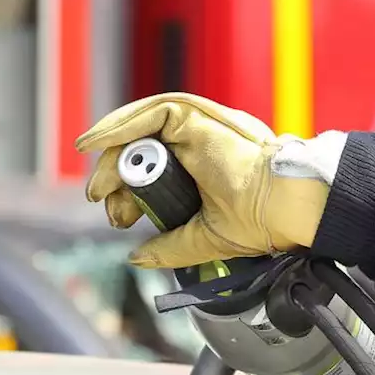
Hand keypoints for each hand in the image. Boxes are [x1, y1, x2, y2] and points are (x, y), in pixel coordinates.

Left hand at [76, 93, 335, 268]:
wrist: (281, 207)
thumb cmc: (260, 221)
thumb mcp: (204, 239)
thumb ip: (170, 247)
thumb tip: (137, 258)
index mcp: (204, 167)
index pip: (153, 172)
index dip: (129, 195)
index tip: (120, 221)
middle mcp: (198, 142)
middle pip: (139, 152)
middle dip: (116, 181)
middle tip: (109, 211)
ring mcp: (195, 127)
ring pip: (137, 133)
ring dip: (112, 160)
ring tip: (98, 189)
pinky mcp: (192, 116)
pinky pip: (145, 115)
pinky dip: (115, 127)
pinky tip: (93, 145)